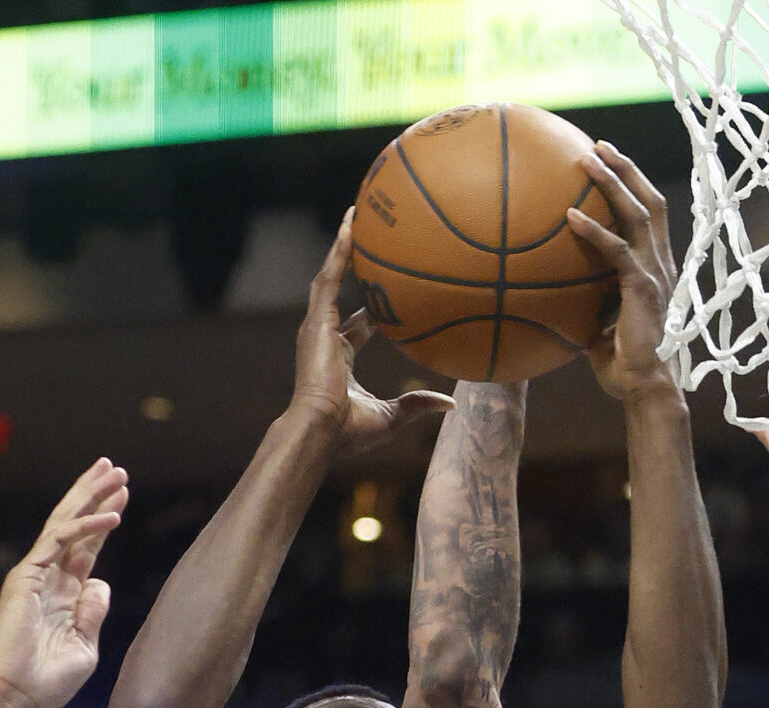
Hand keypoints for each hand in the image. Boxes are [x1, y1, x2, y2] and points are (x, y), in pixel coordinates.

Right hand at [0, 458, 127, 707]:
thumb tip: (100, 585)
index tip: (122, 497)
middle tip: (117, 469)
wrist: (14, 695)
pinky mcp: (27, 575)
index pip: (87, 547)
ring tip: (115, 472)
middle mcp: (50, 578)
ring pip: (66, 522)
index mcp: (64, 594)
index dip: (103, 520)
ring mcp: (36, 573)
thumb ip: (93, 614)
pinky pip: (60, 542)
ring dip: (91, 495)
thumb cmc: (46, 682)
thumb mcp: (84, 648)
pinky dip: (86, 527)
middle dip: (96, 494)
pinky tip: (111, 517)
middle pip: (77, 525)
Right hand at [290, 211, 452, 454]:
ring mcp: (318, 327)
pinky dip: (339, 251)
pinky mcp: (316, 321)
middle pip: (339, 292)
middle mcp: (325, 338)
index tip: (390, 295)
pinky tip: (352, 226)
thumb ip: (418, 404)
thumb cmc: (349, 432)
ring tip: (356, 215)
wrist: (320, 431)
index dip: (372, 311)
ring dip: (343, 245)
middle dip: (351, 265)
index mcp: (339, 359)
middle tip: (367, 241)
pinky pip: (329, 277)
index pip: (357, 327)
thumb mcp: (391, 416)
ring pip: (330, 275)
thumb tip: (452, 404)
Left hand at [565, 144, 678, 405]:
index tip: (606, 161)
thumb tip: (545, 290)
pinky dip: (594, 231)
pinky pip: (618, 251)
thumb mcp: (595, 322)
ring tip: (587, 159)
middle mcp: (660, 263)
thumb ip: (582, 299)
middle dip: (625, 169)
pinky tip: (569, 216)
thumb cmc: (619, 362)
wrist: (643, 387)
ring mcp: (655, 273)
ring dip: (613, 183)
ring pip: (639, 214)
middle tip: (597, 145)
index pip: (647, 215)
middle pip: (649, 201)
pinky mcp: (643, 289)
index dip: (631, 184)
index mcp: (654, 267)